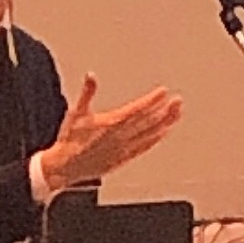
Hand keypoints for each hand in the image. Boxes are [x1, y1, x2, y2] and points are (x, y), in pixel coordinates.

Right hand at [38, 76, 182, 192]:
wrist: (65, 167)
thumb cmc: (70, 139)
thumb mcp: (76, 113)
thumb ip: (87, 93)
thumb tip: (91, 76)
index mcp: (111, 124)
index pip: (136, 110)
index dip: (151, 100)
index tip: (163, 92)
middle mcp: (120, 137)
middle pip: (148, 122)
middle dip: (164, 110)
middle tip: (178, 101)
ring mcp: (124, 149)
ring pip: (149, 135)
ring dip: (165, 123)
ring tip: (177, 114)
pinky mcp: (123, 158)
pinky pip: (144, 147)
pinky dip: (156, 139)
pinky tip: (164, 132)